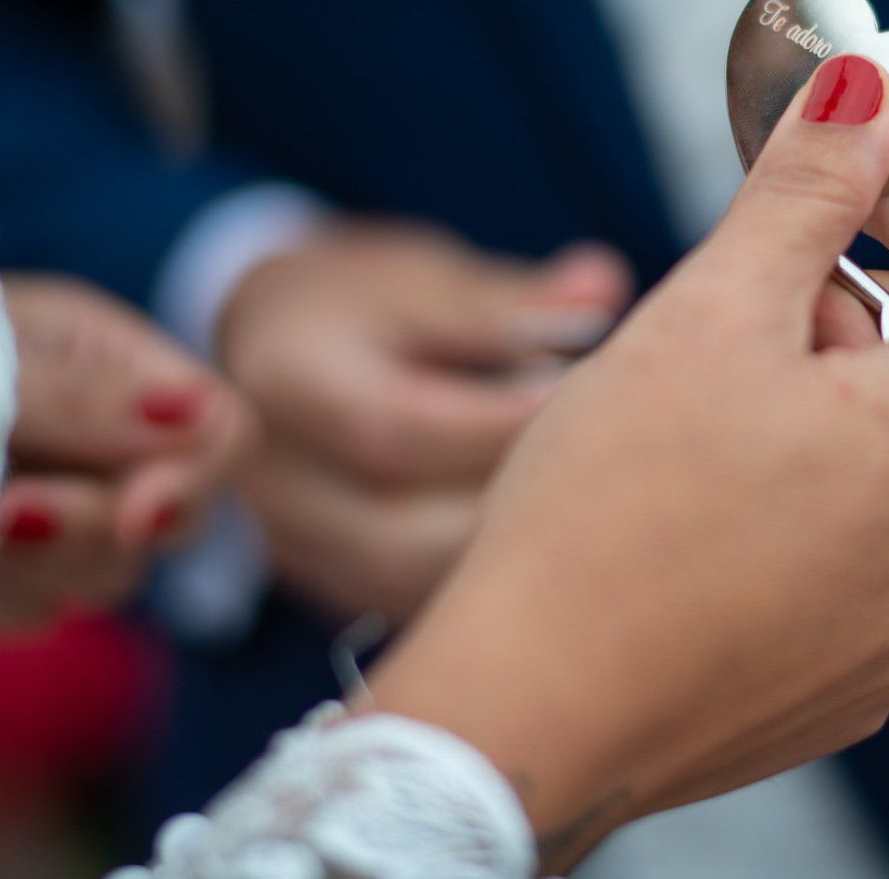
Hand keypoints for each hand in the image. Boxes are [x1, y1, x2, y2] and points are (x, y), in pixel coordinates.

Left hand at [0, 276, 256, 628]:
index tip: (137, 513)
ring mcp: (65, 510)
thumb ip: (81, 396)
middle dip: (97, 528)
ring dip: (39, 562)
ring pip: (108, 578)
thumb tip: (192, 416)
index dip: (196, 479)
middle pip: (175, 521)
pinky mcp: (8, 565)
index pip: (223, 431)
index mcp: (125, 367)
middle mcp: (111, 447)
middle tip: (9, 515)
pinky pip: (34, 607)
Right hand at [219, 226, 632, 622]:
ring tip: (596, 504)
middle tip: (615, 467)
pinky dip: (498, 582)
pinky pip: (424, 608)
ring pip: (416, 588)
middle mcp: (273, 484)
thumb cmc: (363, 306)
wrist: (282, 355)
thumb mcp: (422, 282)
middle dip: (519, 504)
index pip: (398, 429)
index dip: (504, 422)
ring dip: (515, 554)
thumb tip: (603, 284)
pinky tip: (567, 542)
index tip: (594, 399)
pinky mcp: (340, 591)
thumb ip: (505, 302)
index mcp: (288, 382)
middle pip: (401, 534)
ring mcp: (299, 551)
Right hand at [368, 55, 888, 871]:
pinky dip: (816, 489)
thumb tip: (865, 88)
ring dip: (822, 397)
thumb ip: (809, 184)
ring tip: (701, 425)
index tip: (833, 163)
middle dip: (843, 301)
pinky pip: (881, 534)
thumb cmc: (609, 518)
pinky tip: (714, 509)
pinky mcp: (881, 668)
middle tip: (726, 316)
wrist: (536, 716)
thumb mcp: (714, 310)